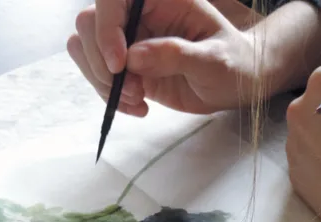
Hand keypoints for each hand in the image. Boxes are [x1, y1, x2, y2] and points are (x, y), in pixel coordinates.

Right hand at [67, 0, 257, 115]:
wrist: (236, 84)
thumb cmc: (234, 63)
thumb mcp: (215, 59)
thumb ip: (177, 54)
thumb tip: (134, 56)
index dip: (106, 27)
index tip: (120, 64)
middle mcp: (137, 14)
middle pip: (88, 22)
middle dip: (101, 61)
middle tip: (134, 90)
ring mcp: (127, 40)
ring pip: (84, 49)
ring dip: (102, 81)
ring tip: (137, 99)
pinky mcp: (125, 67)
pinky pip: (97, 76)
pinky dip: (110, 96)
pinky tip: (139, 108)